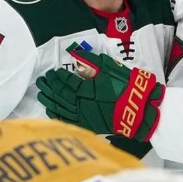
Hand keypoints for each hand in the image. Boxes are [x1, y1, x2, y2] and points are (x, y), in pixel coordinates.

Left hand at [36, 43, 163, 140]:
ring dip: (50, 101)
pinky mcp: (88, 126)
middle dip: (50, 87)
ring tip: (42, 95)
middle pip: (60, 95)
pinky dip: (58, 115)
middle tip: (41, 81)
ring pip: (61, 108)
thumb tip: (76, 56)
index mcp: (86, 90)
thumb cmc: (127, 86)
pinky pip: (68, 121)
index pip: (66, 83)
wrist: (141, 109)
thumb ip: (91, 62)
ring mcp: (84, 116)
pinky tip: (51, 111)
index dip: (57, 77)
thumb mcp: (111, 68)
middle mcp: (81, 104)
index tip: (51, 73)